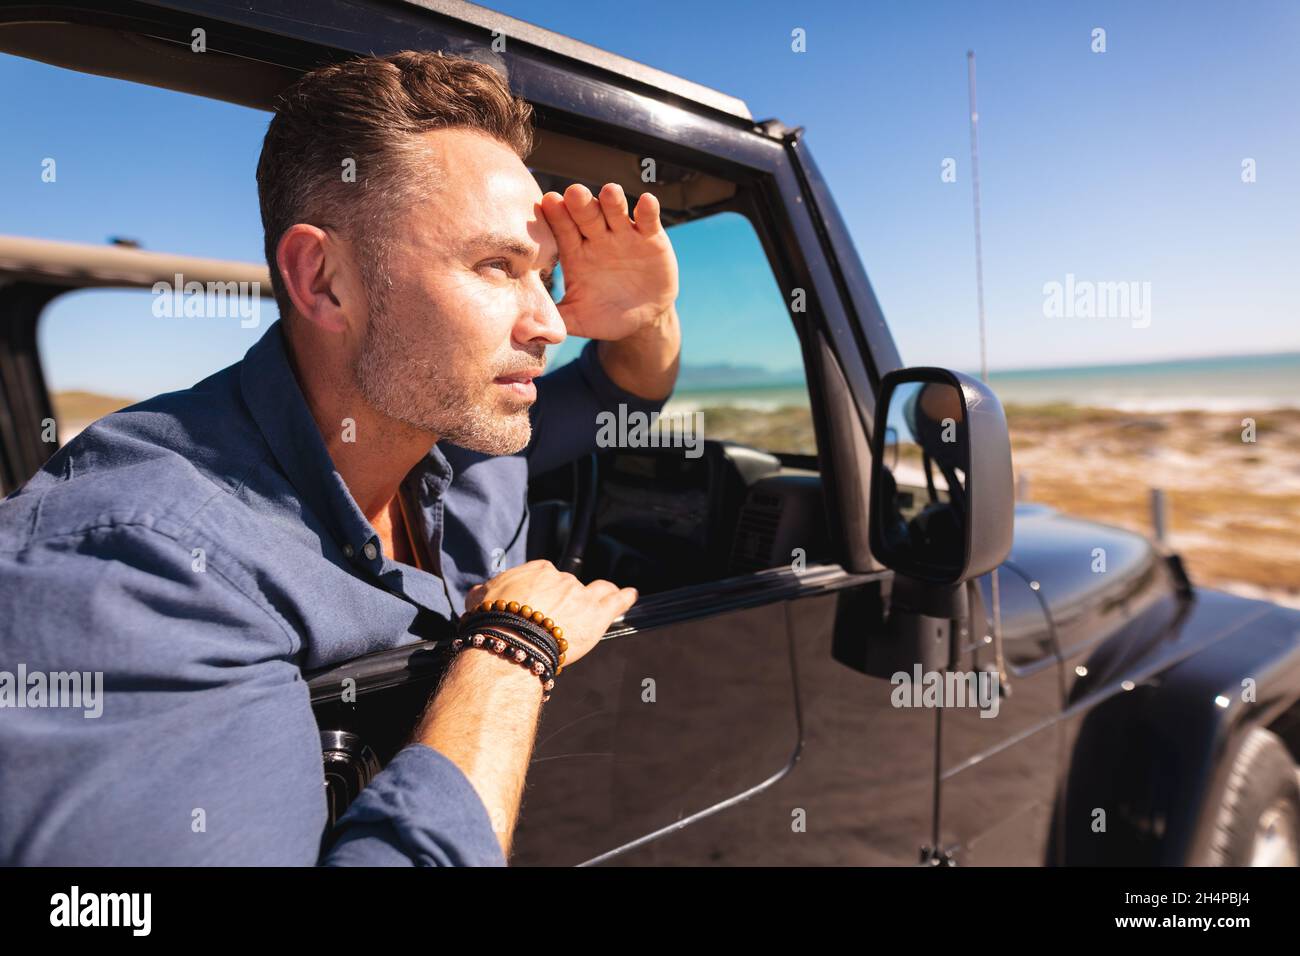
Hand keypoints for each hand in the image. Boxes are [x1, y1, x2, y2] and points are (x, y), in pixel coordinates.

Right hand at [465, 560, 637, 666]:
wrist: (510, 640)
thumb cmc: (492, 622)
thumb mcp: (478, 600)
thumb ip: (484, 592)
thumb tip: (479, 592)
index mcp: (537, 572)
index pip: (545, 575)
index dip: (544, 590)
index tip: (540, 601)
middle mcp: (562, 579)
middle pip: (569, 586)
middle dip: (565, 599)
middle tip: (557, 618)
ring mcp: (582, 595)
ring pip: (597, 590)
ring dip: (600, 594)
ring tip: (606, 596)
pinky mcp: (597, 614)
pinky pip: (616, 600)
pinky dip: (624, 597)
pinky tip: (630, 595)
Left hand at [539, 183, 678, 341]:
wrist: (642, 319)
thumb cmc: (605, 315)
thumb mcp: (580, 319)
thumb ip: (557, 317)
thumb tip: (523, 328)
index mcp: (575, 252)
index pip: (563, 231)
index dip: (557, 217)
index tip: (549, 202)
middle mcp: (597, 238)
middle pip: (586, 215)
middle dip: (581, 203)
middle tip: (574, 192)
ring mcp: (624, 234)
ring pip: (616, 211)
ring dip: (613, 201)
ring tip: (610, 192)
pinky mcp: (651, 237)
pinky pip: (648, 220)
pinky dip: (649, 210)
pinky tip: (647, 202)